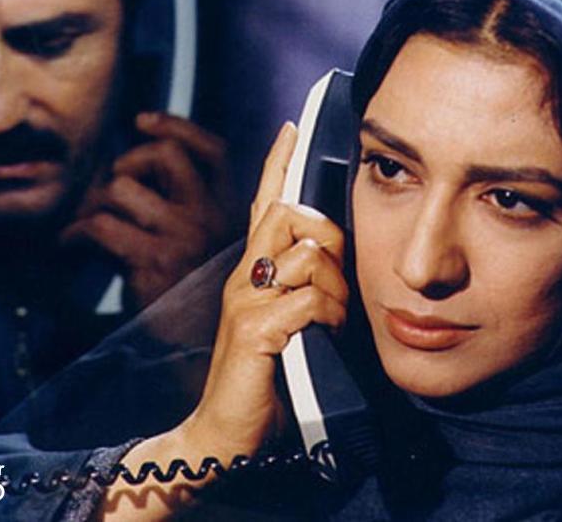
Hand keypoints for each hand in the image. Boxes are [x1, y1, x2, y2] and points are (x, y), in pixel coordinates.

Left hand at [63, 112, 233, 308]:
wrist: (196, 353)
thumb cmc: (191, 301)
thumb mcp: (202, 249)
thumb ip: (184, 212)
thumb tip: (133, 174)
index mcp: (228, 213)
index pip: (212, 150)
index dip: (177, 127)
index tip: (143, 121)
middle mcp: (211, 219)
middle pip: (167, 156)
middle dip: (130, 160)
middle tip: (113, 182)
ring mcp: (183, 237)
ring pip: (124, 186)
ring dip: (96, 200)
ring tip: (88, 219)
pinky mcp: (152, 259)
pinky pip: (101, 224)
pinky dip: (76, 232)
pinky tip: (71, 243)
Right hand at [96, 122, 347, 520]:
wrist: (224, 434)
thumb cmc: (264, 380)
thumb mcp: (286, 326)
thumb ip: (303, 292)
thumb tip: (337, 268)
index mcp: (252, 271)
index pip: (266, 203)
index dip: (278, 163)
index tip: (291, 127)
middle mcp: (243, 276)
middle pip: (292, 214)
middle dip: (329, 236)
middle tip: (336, 278)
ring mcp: (245, 301)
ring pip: (307, 255)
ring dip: (335, 288)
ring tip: (333, 321)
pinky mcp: (254, 330)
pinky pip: (307, 300)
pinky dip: (328, 315)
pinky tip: (324, 335)